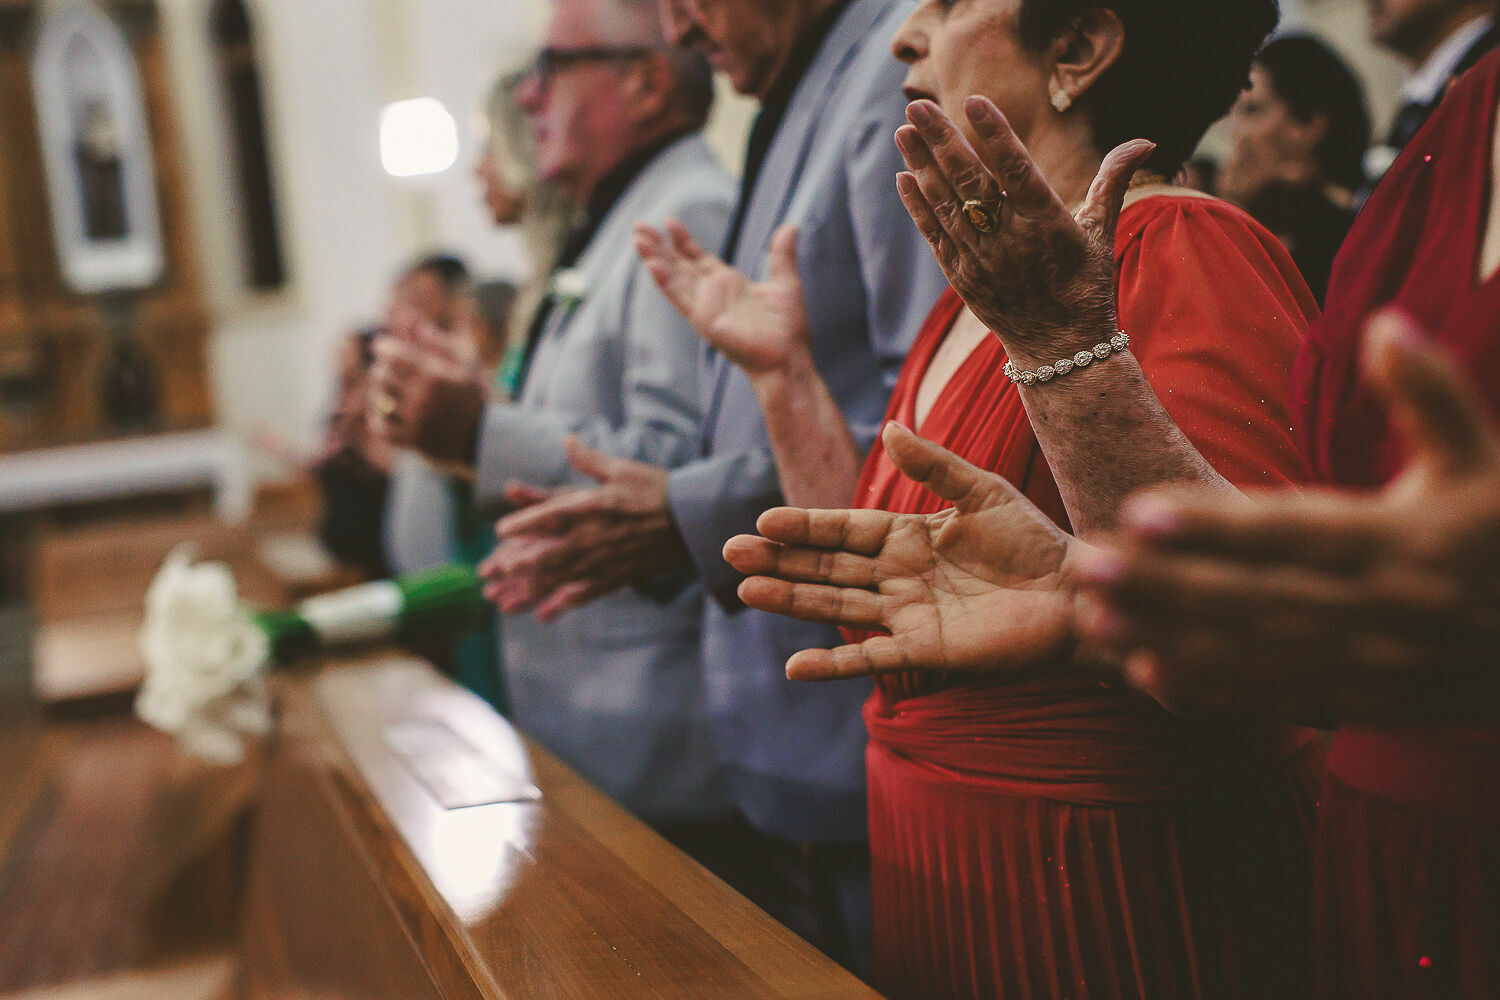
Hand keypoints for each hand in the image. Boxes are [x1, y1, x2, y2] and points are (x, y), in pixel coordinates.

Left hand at [367, 310, 487, 465]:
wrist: (487, 436)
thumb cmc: (475, 393)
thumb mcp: (465, 362)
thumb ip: (437, 341)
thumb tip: (412, 321)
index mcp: (434, 376)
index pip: (394, 356)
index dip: (383, 348)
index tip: (381, 347)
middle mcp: (422, 399)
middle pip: (382, 376)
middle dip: (381, 369)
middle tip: (384, 368)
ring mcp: (416, 421)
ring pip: (379, 401)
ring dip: (377, 392)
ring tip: (383, 389)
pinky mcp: (413, 440)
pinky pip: (382, 428)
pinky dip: (377, 418)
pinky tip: (383, 411)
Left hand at [481, 437, 690, 619]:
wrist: (693, 521)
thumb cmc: (657, 490)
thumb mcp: (622, 469)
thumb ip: (590, 460)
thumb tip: (568, 440)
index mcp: (594, 506)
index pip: (552, 515)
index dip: (524, 523)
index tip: (499, 530)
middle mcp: (596, 536)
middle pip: (549, 553)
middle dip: (516, 564)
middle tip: (491, 571)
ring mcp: (607, 559)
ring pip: (563, 577)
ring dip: (532, 587)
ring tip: (507, 596)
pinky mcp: (620, 575)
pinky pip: (589, 592)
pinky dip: (566, 602)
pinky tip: (548, 611)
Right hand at [635, 220, 811, 376]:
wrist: (788, 358)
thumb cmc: (788, 329)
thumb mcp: (786, 282)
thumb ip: (781, 255)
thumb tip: (790, 227)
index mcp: (728, 284)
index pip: (698, 258)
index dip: (683, 240)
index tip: (669, 222)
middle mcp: (712, 294)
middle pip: (679, 265)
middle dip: (659, 246)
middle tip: (639, 226)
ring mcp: (705, 307)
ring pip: (673, 278)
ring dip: (654, 258)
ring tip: (638, 239)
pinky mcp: (703, 320)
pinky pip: (680, 298)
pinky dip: (665, 281)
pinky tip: (652, 264)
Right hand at [724, 422, 1093, 681]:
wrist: (1078, 596)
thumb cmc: (1035, 542)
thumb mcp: (981, 492)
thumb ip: (934, 465)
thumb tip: (888, 428)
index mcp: (908, 535)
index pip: (843, 530)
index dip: (804, 527)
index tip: (762, 522)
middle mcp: (899, 576)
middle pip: (827, 568)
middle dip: (780, 562)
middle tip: (731, 555)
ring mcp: (908, 615)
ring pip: (837, 606)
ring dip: (792, 601)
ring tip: (747, 592)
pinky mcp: (927, 652)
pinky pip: (871, 657)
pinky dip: (834, 663)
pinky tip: (795, 666)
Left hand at [894, 97, 1153, 364]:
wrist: (1060, 350)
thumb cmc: (1085, 287)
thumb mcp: (1102, 235)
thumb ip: (1112, 182)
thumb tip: (1146, 140)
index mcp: (1047, 224)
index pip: (1016, 169)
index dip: (995, 134)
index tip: (974, 101)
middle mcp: (1010, 240)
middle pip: (970, 182)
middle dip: (941, 141)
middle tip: (917, 105)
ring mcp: (981, 259)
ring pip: (946, 204)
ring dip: (921, 165)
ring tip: (904, 130)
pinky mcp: (962, 276)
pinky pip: (935, 235)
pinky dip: (918, 206)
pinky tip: (904, 175)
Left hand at [1075, 311, 1499, 722]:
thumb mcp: (1487, 462)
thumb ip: (1432, 396)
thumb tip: (1384, 322)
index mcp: (1404, 543)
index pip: (1294, 531)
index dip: (1216, 526)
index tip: (1142, 510)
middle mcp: (1378, 610)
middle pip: (1253, 597)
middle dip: (1164, 584)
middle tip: (1085, 563)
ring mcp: (1366, 665)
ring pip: (1251, 653)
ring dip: (1167, 636)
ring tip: (1092, 615)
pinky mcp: (1360, 702)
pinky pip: (1273, 699)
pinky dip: (1209, 692)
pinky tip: (1142, 672)